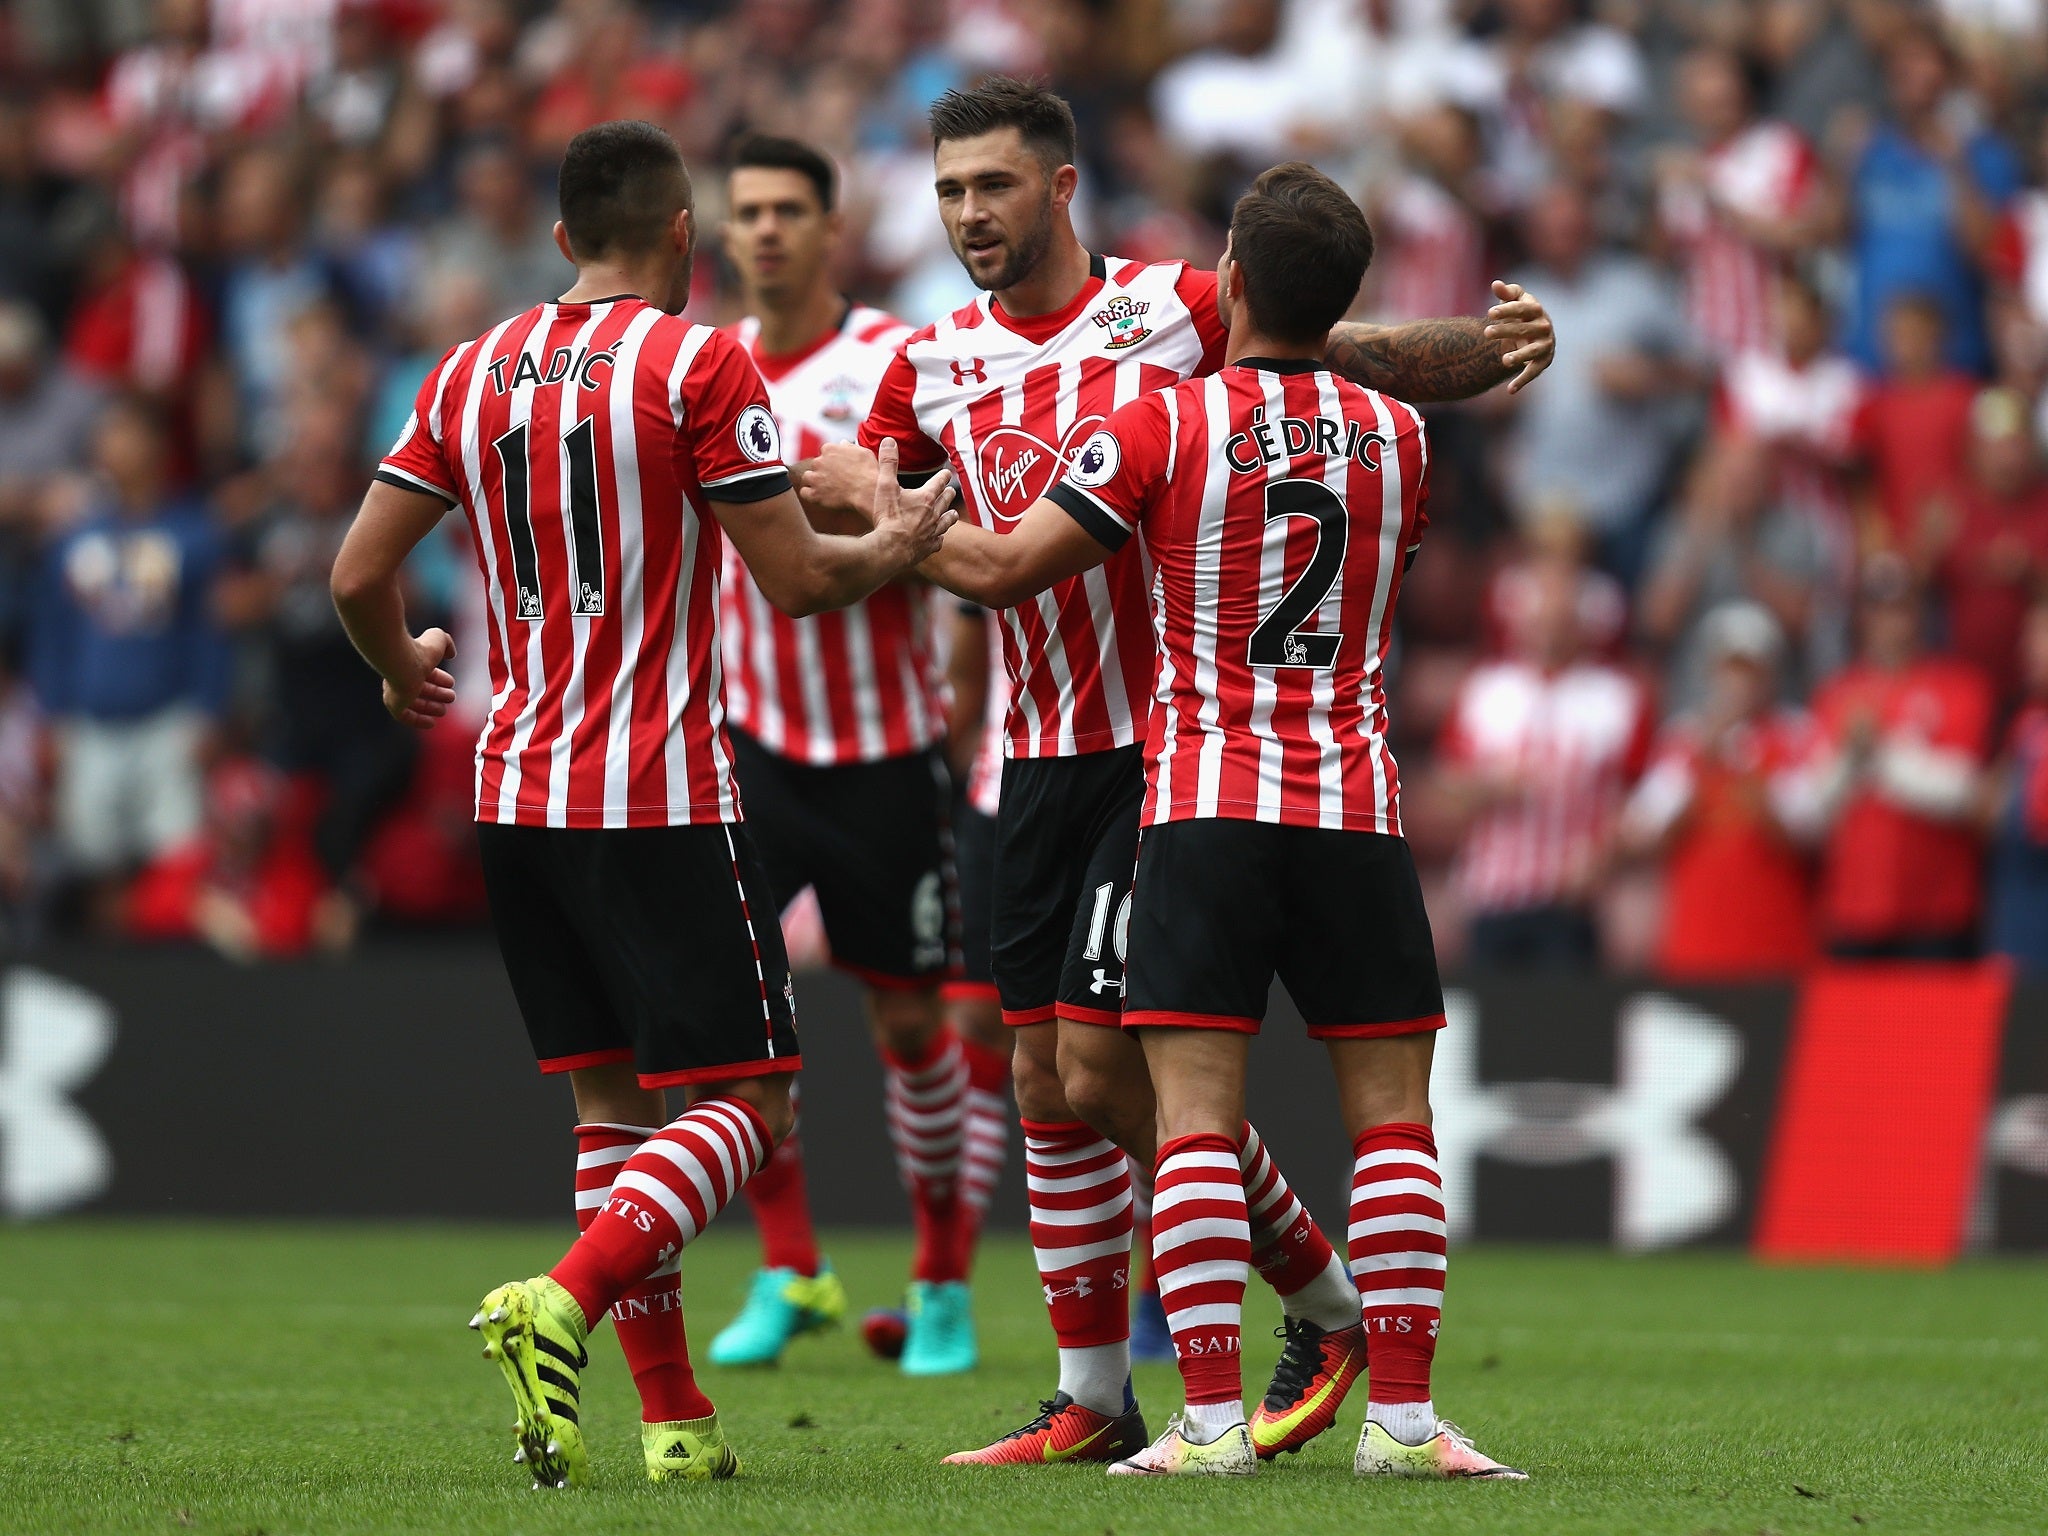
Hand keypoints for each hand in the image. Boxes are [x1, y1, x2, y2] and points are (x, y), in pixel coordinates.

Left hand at [383, 628, 455, 729]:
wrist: (400, 659)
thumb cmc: (419, 648)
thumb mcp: (439, 640)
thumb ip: (447, 643)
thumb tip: (451, 653)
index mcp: (410, 660)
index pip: (424, 672)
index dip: (439, 678)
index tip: (451, 683)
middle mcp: (400, 675)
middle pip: (420, 688)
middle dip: (436, 694)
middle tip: (451, 697)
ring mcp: (395, 690)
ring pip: (413, 703)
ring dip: (430, 707)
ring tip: (444, 710)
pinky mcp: (393, 703)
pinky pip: (405, 716)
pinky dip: (418, 720)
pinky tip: (430, 723)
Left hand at [801, 441, 881, 525]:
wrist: (867, 491)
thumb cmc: (868, 472)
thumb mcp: (863, 452)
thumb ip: (849, 447)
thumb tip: (843, 443)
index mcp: (829, 449)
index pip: (825, 451)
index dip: (832, 459)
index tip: (838, 466)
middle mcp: (819, 461)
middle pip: (816, 464)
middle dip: (823, 470)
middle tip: (835, 478)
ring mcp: (815, 478)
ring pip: (808, 477)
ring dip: (814, 480)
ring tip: (826, 487)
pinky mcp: (815, 494)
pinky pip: (804, 492)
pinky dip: (810, 494)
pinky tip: (818, 495)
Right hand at [870, 440, 956, 564]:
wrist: (891, 549)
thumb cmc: (888, 518)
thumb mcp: (885, 486)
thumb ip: (888, 463)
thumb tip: (889, 441)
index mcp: (925, 498)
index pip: (939, 482)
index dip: (943, 476)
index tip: (947, 473)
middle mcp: (934, 514)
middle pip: (946, 501)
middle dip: (948, 494)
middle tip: (951, 490)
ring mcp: (933, 532)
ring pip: (946, 522)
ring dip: (949, 516)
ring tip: (952, 514)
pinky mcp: (928, 547)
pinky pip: (938, 542)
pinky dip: (939, 538)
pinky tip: (938, 539)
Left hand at [1484, 280, 1553, 393]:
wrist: (1539, 331)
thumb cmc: (1522, 313)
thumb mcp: (1516, 300)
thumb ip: (1506, 293)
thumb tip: (1495, 284)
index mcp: (1536, 309)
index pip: (1521, 309)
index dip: (1506, 310)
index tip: (1489, 313)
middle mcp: (1544, 326)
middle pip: (1523, 329)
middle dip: (1505, 331)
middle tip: (1486, 332)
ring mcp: (1545, 344)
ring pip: (1532, 351)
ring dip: (1520, 356)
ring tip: (1504, 361)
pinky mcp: (1544, 361)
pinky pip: (1533, 372)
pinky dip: (1522, 381)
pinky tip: (1510, 390)